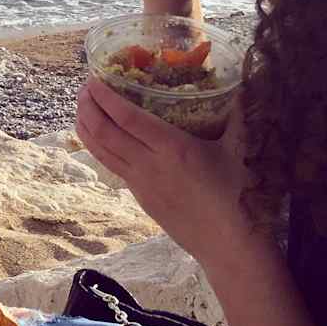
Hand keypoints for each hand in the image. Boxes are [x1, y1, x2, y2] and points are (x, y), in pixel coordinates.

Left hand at [74, 78, 274, 271]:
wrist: (228, 245)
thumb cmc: (238, 196)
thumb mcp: (240, 151)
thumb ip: (238, 116)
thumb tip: (245, 86)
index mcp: (172, 148)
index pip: (127, 117)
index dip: (106, 98)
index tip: (94, 80)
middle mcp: (149, 164)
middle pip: (105, 132)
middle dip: (88, 108)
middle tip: (84, 89)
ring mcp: (140, 183)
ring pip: (101, 151)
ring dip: (86, 127)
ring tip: (81, 108)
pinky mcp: (140, 197)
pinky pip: (112, 166)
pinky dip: (98, 148)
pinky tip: (98, 138)